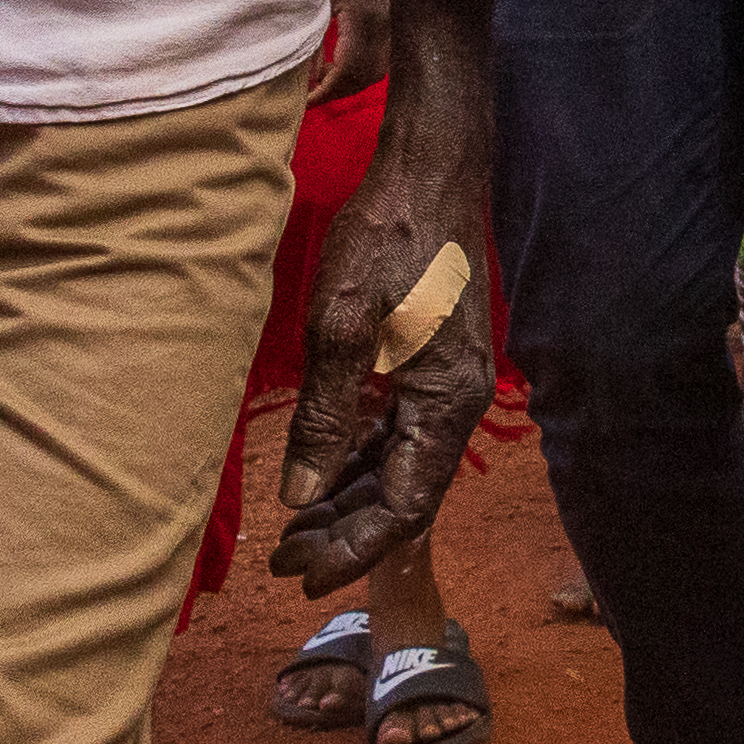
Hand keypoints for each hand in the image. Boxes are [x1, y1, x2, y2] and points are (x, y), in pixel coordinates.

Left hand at [276, 0, 503, 588]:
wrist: (432, 167)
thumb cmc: (389, 236)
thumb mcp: (341, 327)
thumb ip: (323, 417)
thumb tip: (301, 496)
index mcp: (446, 403)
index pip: (402, 507)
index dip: (350, 550)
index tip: (298, 576)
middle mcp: (459, 402)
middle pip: (405, 496)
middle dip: (345, 534)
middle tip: (284, 561)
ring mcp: (451, 381)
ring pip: (401, 465)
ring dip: (350, 499)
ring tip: (296, 527)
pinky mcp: (436, 360)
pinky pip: (400, 430)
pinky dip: (361, 458)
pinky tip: (325, 467)